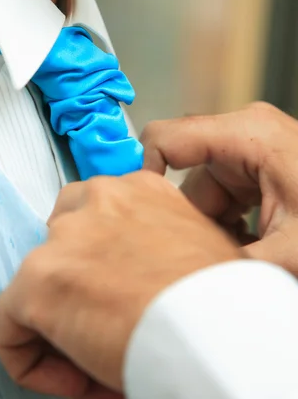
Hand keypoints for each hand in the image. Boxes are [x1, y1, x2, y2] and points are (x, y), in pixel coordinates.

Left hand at [0, 172, 241, 395]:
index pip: (95, 217)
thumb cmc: (222, 296)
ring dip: (59, 326)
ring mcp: (64, 238)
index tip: (120, 302)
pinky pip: (7, 324)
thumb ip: (161, 242)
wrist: (219, 326)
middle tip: (104, 330)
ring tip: (94, 362)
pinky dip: (29, 357)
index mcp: (138, 190)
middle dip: (77, 288)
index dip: (101, 267)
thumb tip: (145, 280)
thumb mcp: (199, 245)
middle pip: (62, 245)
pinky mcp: (39, 280)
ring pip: (36, 285)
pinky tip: (72, 379)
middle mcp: (97, 199)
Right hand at [141, 102, 297, 273]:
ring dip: (212, 228)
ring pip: (203, 192)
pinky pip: (223, 196)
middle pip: (185, 177)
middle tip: (202, 259)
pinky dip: (227, 224)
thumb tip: (183, 284)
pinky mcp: (256, 168)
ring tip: (236, 257)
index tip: (136, 215)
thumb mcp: (289, 251)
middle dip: (190, 221)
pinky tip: (248, 248)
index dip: (142, 174)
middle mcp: (243, 134)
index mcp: (246, 134)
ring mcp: (250, 151)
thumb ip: (228, 266)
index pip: (165, 139)